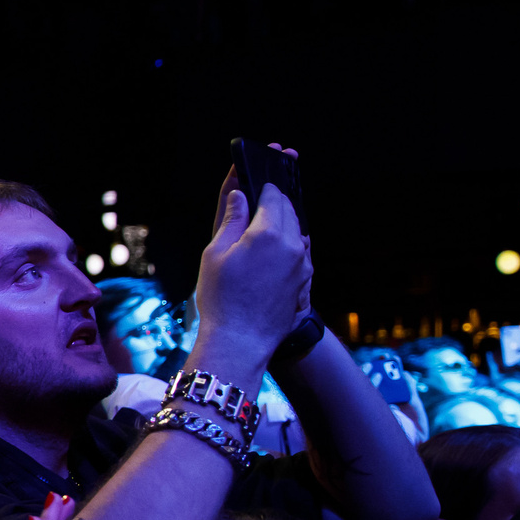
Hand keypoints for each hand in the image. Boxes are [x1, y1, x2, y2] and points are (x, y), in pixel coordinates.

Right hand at [194, 154, 311, 359]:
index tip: (257, 179)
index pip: (273, 196)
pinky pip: (298, 253)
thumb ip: (231, 220)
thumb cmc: (221, 298)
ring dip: (283, 223)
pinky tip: (270, 253)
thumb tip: (240, 195)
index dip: (264, 185)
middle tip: (264, 194)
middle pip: (289, 210)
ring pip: (296, 231)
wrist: (240, 341)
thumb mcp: (215, 254)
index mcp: (268, 233)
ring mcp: (302, 264)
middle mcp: (292, 245)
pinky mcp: (304, 281)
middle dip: (276, 200)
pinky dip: (287, 245)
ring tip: (264, 224)